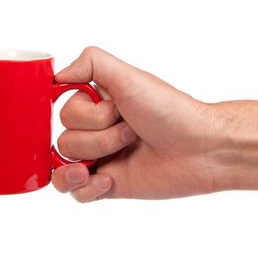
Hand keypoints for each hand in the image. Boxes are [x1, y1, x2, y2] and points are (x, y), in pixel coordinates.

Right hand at [51, 46, 222, 201]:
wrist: (200, 148)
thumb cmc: (169, 110)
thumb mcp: (129, 76)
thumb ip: (91, 63)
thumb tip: (57, 76)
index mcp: (97, 105)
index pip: (62, 112)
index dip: (84, 115)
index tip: (111, 109)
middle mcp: (95, 131)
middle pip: (63, 140)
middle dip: (99, 136)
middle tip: (131, 131)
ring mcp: (99, 159)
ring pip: (64, 166)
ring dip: (99, 156)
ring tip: (128, 150)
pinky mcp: (105, 186)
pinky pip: (73, 193)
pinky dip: (87, 188)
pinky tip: (110, 180)